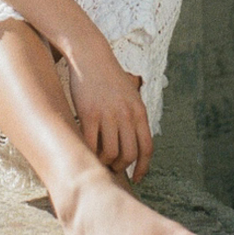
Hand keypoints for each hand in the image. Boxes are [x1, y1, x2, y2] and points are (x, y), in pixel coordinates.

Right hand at [68, 41, 152, 182]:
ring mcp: (107, 114)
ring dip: (105, 162)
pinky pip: (91, 143)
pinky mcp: (89, 113)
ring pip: (111, 153)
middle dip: (122, 167)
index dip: (143, 167)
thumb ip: (134, 115)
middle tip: (113, 168)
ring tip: (99, 159)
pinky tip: (86, 151)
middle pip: (129, 154)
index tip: (138, 178)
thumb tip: (135, 140)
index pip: (147, 147)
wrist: (90, 56)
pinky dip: (90, 152)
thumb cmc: (109, 76)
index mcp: (139, 111)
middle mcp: (126, 114)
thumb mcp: (130, 93)